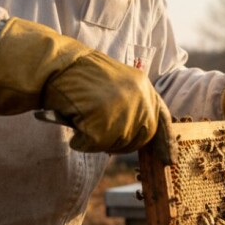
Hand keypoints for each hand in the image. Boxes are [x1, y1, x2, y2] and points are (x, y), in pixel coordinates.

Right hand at [0, 18, 173, 162]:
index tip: (169, 160)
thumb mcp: (116, 83)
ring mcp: (122, 110)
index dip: (166, 142)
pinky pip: (94, 145)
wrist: (55, 65)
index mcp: (144, 86)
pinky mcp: (102, 122)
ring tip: (83, 120)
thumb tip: (137, 135)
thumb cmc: (79, 75)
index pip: (162, 118)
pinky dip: (81, 142)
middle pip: (141, 138)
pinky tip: (74, 127)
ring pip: (117, 143)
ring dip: (98, 140)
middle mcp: (139, 98)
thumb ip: (132, 103)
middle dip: (123, 143)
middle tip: (101, 136)